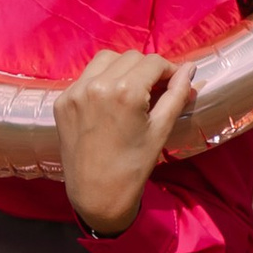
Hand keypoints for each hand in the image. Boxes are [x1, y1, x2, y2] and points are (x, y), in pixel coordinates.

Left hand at [55, 46, 196, 239]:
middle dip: (146, 70)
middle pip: (131, 58)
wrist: (97, 194)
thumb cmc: (134, 166)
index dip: (169, 70)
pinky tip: (109, 101)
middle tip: (154, 90)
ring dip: (122, 68)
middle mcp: (97, 85)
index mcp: (125, 92)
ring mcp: (75, 92)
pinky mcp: (63, 101)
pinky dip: (101, 81)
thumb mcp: (161, 129)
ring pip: (106, 60)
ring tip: (130, 91)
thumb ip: (177, 94)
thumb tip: (190, 68)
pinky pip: (86, 77)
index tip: (174, 82)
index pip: (153, 63)